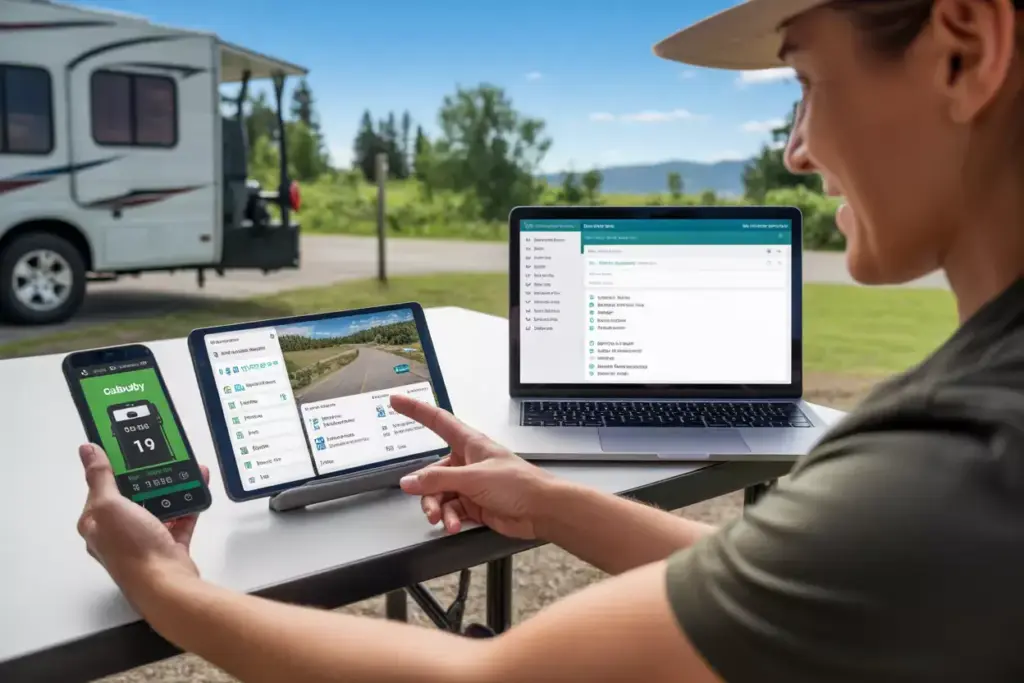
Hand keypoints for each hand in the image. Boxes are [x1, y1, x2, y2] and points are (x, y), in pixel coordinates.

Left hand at [77, 443, 208, 604]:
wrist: (165, 584)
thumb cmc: (131, 547)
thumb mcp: (109, 506)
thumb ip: (100, 477)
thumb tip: (87, 450)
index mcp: (96, 524)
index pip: (100, 490)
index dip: (112, 468)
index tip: (128, 448)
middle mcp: (117, 533)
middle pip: (131, 498)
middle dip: (147, 476)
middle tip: (161, 456)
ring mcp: (144, 541)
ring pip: (157, 507)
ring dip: (171, 487)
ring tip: (185, 468)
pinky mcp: (169, 546)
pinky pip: (180, 519)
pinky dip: (189, 503)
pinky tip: (198, 487)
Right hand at [389, 394, 554, 538]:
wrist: (541, 510)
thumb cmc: (516, 484)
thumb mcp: (473, 479)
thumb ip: (438, 480)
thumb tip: (408, 482)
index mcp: (469, 443)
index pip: (437, 421)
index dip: (416, 410)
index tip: (396, 401)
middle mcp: (467, 461)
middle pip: (433, 472)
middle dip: (427, 491)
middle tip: (430, 508)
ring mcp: (470, 484)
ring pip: (440, 494)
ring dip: (438, 509)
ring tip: (443, 521)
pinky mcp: (474, 504)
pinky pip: (451, 509)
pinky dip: (450, 518)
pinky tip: (453, 526)